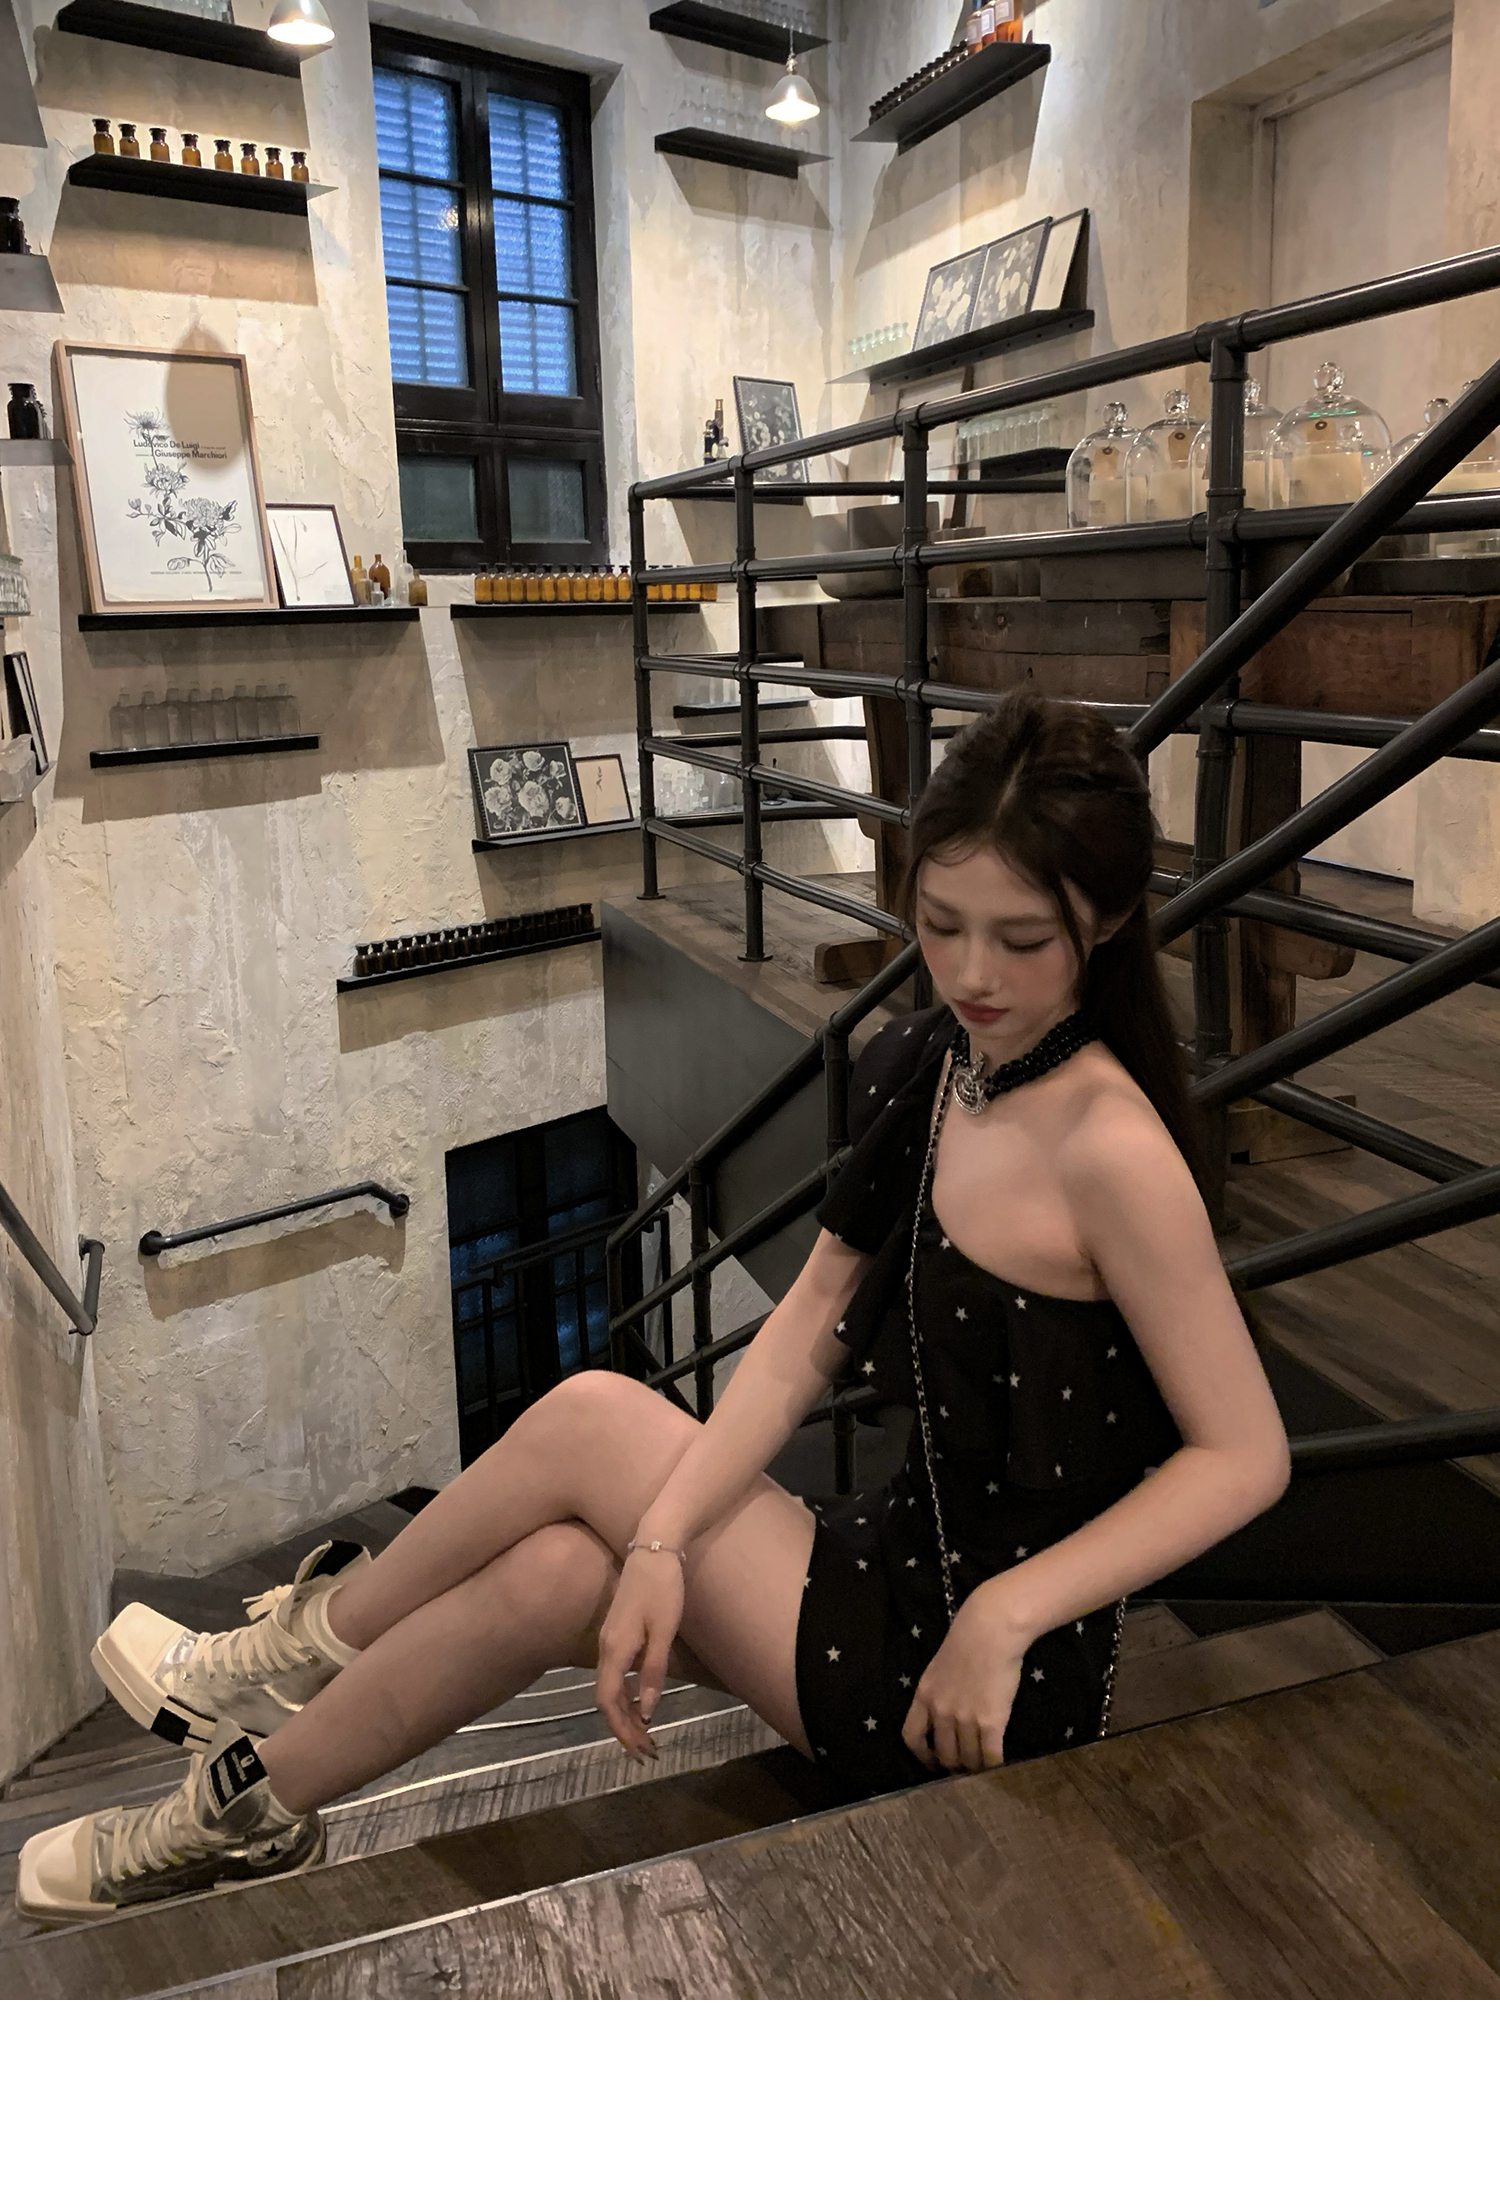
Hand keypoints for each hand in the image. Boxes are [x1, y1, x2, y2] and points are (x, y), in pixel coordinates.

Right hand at [595, 1548, 685, 1761]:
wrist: (654, 1548)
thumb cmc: (662, 1588)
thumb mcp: (664, 1631)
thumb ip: (653, 1672)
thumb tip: (646, 1712)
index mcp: (615, 1649)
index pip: (608, 1701)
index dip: (621, 1729)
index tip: (639, 1751)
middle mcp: (606, 1648)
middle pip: (606, 1699)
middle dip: (624, 1728)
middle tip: (647, 1751)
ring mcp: (609, 1640)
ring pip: (609, 1687)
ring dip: (625, 1714)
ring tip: (645, 1734)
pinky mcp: (617, 1633)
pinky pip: (614, 1674)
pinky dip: (625, 1695)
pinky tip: (639, 1702)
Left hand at [902, 1582, 1030, 1773]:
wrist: (989, 1631)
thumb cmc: (967, 1640)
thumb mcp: (938, 1668)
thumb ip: (938, 1692)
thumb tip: (944, 1713)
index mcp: (924, 1696)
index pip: (912, 1737)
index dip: (922, 1756)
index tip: (932, 1763)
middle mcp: (941, 1712)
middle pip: (944, 1754)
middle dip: (954, 1765)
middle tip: (965, 1767)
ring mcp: (965, 1719)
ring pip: (968, 1758)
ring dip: (975, 1767)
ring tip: (983, 1767)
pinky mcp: (990, 1722)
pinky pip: (990, 1756)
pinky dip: (994, 1765)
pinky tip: (999, 1765)